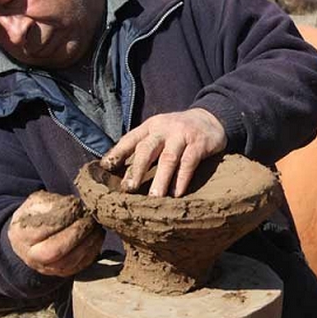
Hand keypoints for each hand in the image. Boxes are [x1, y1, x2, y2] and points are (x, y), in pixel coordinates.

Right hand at [9, 191, 104, 276]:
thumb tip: (73, 205)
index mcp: (22, 235)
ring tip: (95, 227)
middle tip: (89, 218)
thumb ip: (51, 202)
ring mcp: (47, 268)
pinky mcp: (62, 272)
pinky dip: (92, 251)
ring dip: (87, 243)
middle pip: (56, 251)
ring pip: (70, 261)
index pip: (44, 229)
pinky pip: (79, 266)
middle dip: (77, 233)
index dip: (64, 217)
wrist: (26, 239)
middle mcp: (32, 256)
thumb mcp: (35, 203)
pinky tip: (97, 236)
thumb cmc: (34, 216)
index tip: (76, 206)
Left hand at [100, 108, 226, 197]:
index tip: (105, 168)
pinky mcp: (199, 143)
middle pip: (147, 149)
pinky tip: (177, 193)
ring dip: (160, 179)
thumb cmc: (179, 132)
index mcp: (150, 126)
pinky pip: (189, 162)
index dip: (117, 153)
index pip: (130, 139)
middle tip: (128, 189)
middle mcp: (164, 129)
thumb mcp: (160, 132)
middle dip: (137, 170)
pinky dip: (182, 179)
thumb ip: (144, 147)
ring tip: (154, 198)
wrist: (211, 118)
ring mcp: (182, 135)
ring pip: (168, 158)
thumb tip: (121, 173)